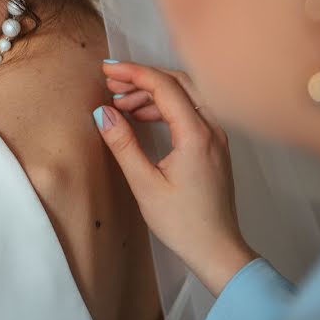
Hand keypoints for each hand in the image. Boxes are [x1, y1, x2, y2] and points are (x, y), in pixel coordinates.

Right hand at [94, 61, 256, 295]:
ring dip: (153, 91)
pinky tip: (142, 116)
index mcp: (196, 135)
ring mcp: (217, 136)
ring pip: (186, 94)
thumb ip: (123, 144)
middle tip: (112, 80)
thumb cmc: (183, 222)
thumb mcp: (144, 184)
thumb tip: (102, 113)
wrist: (217, 249)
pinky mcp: (214, 145)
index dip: (133, 73)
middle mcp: (212, 129)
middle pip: (179, 81)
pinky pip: (191, 109)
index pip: (164, 86)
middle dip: (143, 76)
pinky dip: (165, 105)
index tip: (107, 70)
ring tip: (121, 102)